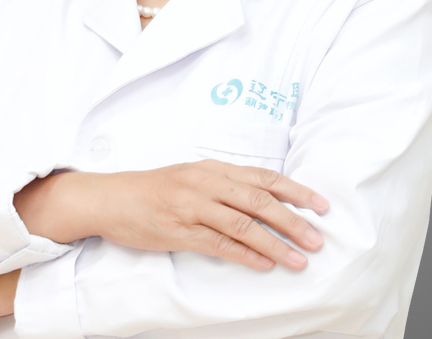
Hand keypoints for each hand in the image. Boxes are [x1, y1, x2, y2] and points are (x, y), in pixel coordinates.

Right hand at [16, 162, 328, 271]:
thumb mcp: (191, 175)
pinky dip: (244, 255)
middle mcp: (205, 183)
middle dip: (292, 220)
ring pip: (242, 224)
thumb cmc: (155, 188)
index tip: (320, 204)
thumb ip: (224, 183)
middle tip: (317, 238)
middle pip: (257, 201)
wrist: (111, 197)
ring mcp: (192, 207)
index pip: (261, 177)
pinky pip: (218, 244)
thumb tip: (264, 198)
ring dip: (274, 243)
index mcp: (211, 167)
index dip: (294, 190)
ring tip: (298, 259)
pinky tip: (264, 264)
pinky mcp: (179, 231)